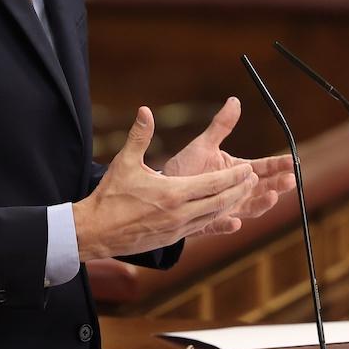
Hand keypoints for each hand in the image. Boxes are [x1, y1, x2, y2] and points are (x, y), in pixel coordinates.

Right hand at [72, 106, 259, 260]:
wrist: (95, 232)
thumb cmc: (110, 196)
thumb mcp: (125, 162)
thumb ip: (140, 135)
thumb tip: (145, 110)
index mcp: (173, 193)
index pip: (214, 185)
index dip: (234, 177)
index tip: (249, 168)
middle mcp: (180, 214)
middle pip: (220, 202)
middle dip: (240, 190)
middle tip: (254, 179)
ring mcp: (177, 229)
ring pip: (213, 216)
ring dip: (231, 204)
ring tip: (243, 193)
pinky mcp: (172, 239)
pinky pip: (201, 227)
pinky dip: (216, 218)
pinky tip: (221, 212)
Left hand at [161, 97, 295, 235]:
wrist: (164, 192)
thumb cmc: (186, 167)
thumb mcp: (204, 144)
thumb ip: (221, 126)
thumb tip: (234, 100)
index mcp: (237, 172)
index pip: (264, 168)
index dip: (279, 165)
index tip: (292, 161)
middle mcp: (236, 191)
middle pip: (264, 189)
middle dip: (278, 185)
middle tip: (290, 180)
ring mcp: (227, 207)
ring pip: (250, 208)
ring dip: (262, 203)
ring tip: (271, 196)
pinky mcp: (210, 222)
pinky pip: (221, 225)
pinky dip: (228, 226)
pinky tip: (235, 222)